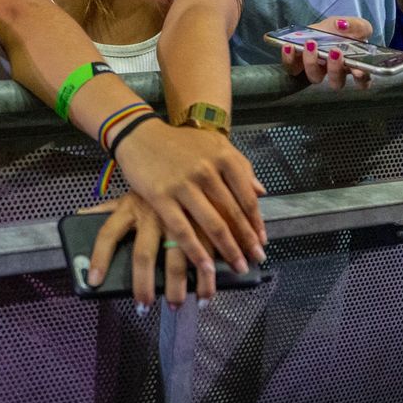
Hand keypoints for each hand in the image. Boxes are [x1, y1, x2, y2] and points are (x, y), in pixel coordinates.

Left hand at [84, 194, 215, 308]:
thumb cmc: (155, 183)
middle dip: (143, 285)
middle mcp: (153, 215)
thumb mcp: (130, 192)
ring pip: (176, 260)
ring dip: (177, 288)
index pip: (108, 233)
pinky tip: (204, 295)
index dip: (99, 258)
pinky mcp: (204, 224)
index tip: (94, 281)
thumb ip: (106, 208)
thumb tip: (78, 215)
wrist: (190, 156)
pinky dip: (207, 279)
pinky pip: (206, 256)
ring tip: (174, 305)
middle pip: (143, 255)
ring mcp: (179, 220)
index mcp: (130, 207)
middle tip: (143, 306)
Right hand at [113, 118, 266, 279]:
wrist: (140, 135)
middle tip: (256, 259)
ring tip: (239, 267)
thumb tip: (261, 192)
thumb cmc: (180, 143)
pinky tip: (207, 266)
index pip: (246, 196)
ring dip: (229, 250)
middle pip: (233, 213)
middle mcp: (206, 170)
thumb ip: (240, 166)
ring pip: (212, 224)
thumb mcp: (214, 146)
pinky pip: (182, 229)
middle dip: (247, 240)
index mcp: (222, 157)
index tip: (262, 240)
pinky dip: (197, 251)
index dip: (256, 222)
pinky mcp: (160, 196)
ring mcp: (183, 184)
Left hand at [279, 16, 373, 89]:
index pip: (362, 80)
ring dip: (312, 62)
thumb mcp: (353, 24)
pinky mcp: (298, 66)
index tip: (358, 71)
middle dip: (335, 69)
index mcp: (353, 65)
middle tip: (335, 52)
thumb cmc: (342, 30)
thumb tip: (343, 25)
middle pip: (336, 82)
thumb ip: (356, 26)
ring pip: (315, 77)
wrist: (322, 27)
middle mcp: (335, 73)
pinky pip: (292, 69)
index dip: (361, 79)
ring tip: (311, 44)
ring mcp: (316, 71)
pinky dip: (289, 58)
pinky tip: (289, 46)